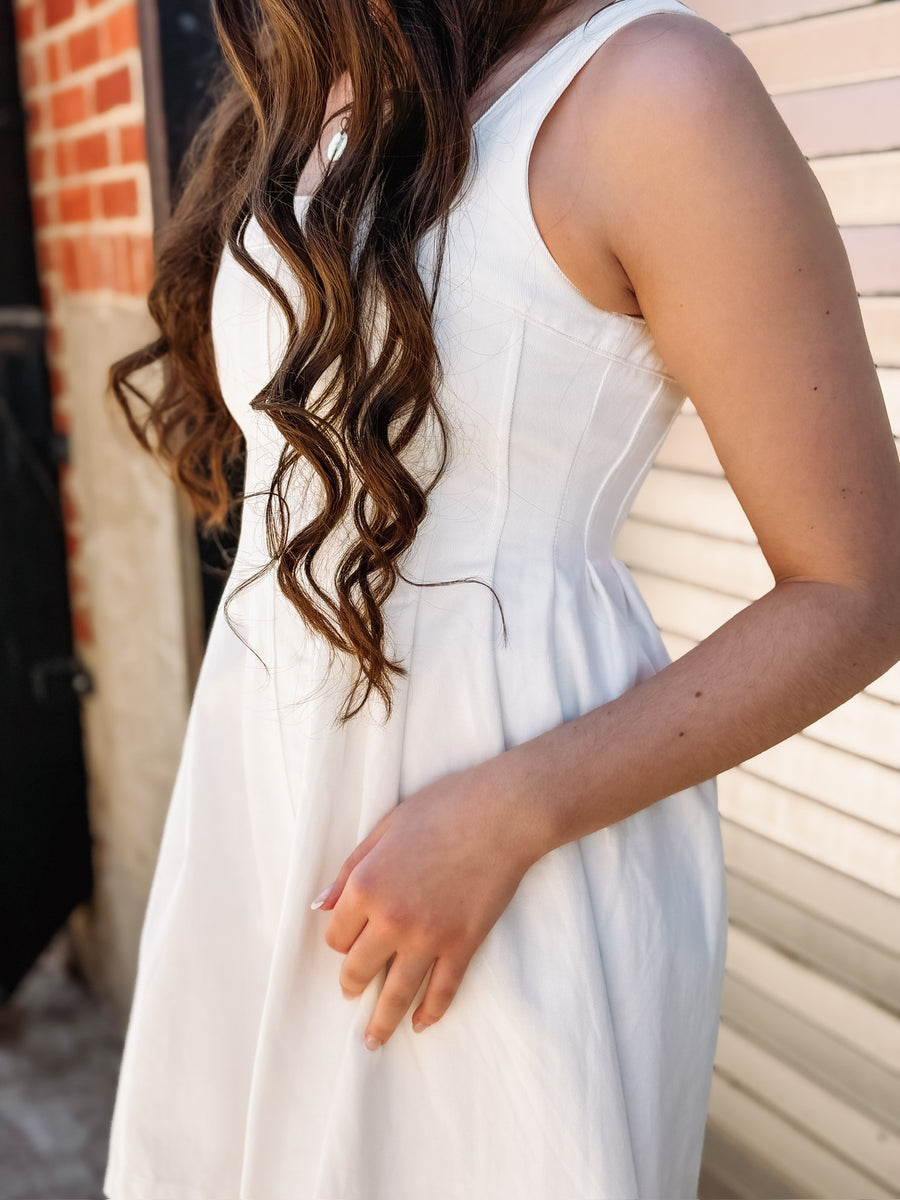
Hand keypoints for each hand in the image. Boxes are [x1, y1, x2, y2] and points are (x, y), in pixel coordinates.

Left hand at [311, 757, 539, 1048]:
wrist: (502, 813)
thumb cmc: (443, 808)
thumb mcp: (386, 826)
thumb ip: (351, 867)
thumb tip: (321, 903)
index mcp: (366, 886)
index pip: (337, 935)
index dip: (339, 940)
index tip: (346, 943)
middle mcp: (391, 919)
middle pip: (359, 969)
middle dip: (352, 984)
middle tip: (352, 992)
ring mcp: (429, 938)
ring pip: (397, 994)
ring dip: (382, 1021)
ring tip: (373, 1040)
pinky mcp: (463, 945)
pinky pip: (443, 991)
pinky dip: (431, 1012)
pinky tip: (421, 1024)